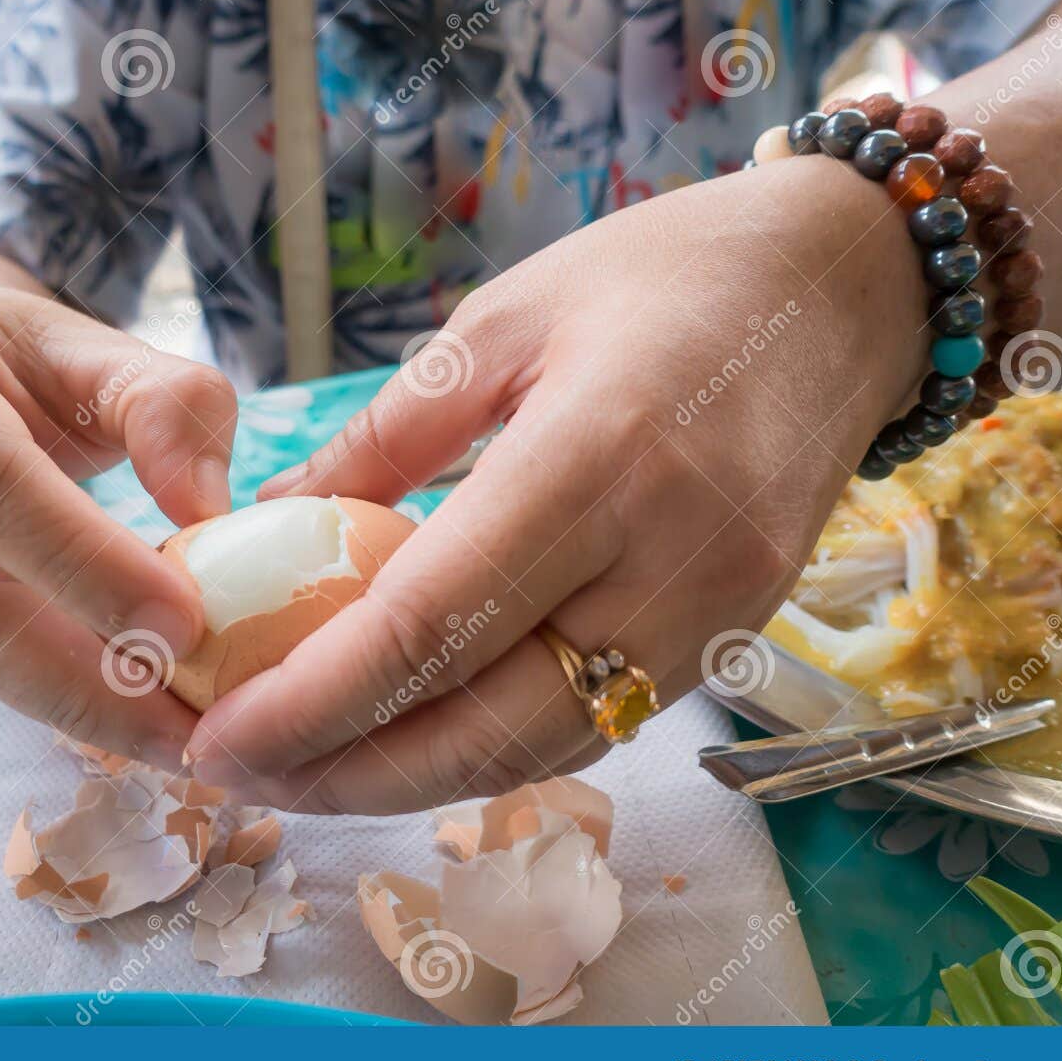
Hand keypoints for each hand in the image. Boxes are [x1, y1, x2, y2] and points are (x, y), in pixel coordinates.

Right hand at [0, 286, 236, 770]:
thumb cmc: (7, 352)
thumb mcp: (92, 343)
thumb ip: (165, 403)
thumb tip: (206, 512)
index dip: (77, 557)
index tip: (182, 622)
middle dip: (75, 674)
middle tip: (187, 726)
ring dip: (68, 701)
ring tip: (170, 734)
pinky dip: (48, 687)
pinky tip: (124, 710)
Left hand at [185, 155, 926, 812]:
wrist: (841, 291)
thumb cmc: (660, 277)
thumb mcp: (496, 325)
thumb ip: (382, 440)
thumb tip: (267, 524)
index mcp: (594, 457)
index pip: (430, 623)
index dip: (313, 701)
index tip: (219, 737)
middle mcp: (666, 560)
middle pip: (485, 725)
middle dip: (346, 774)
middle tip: (241, 777)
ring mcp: (712, 615)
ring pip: (541, 750)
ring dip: (413, 783)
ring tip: (308, 774)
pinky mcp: (730, 639)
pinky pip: (595, 727)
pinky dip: (491, 750)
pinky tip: (413, 740)